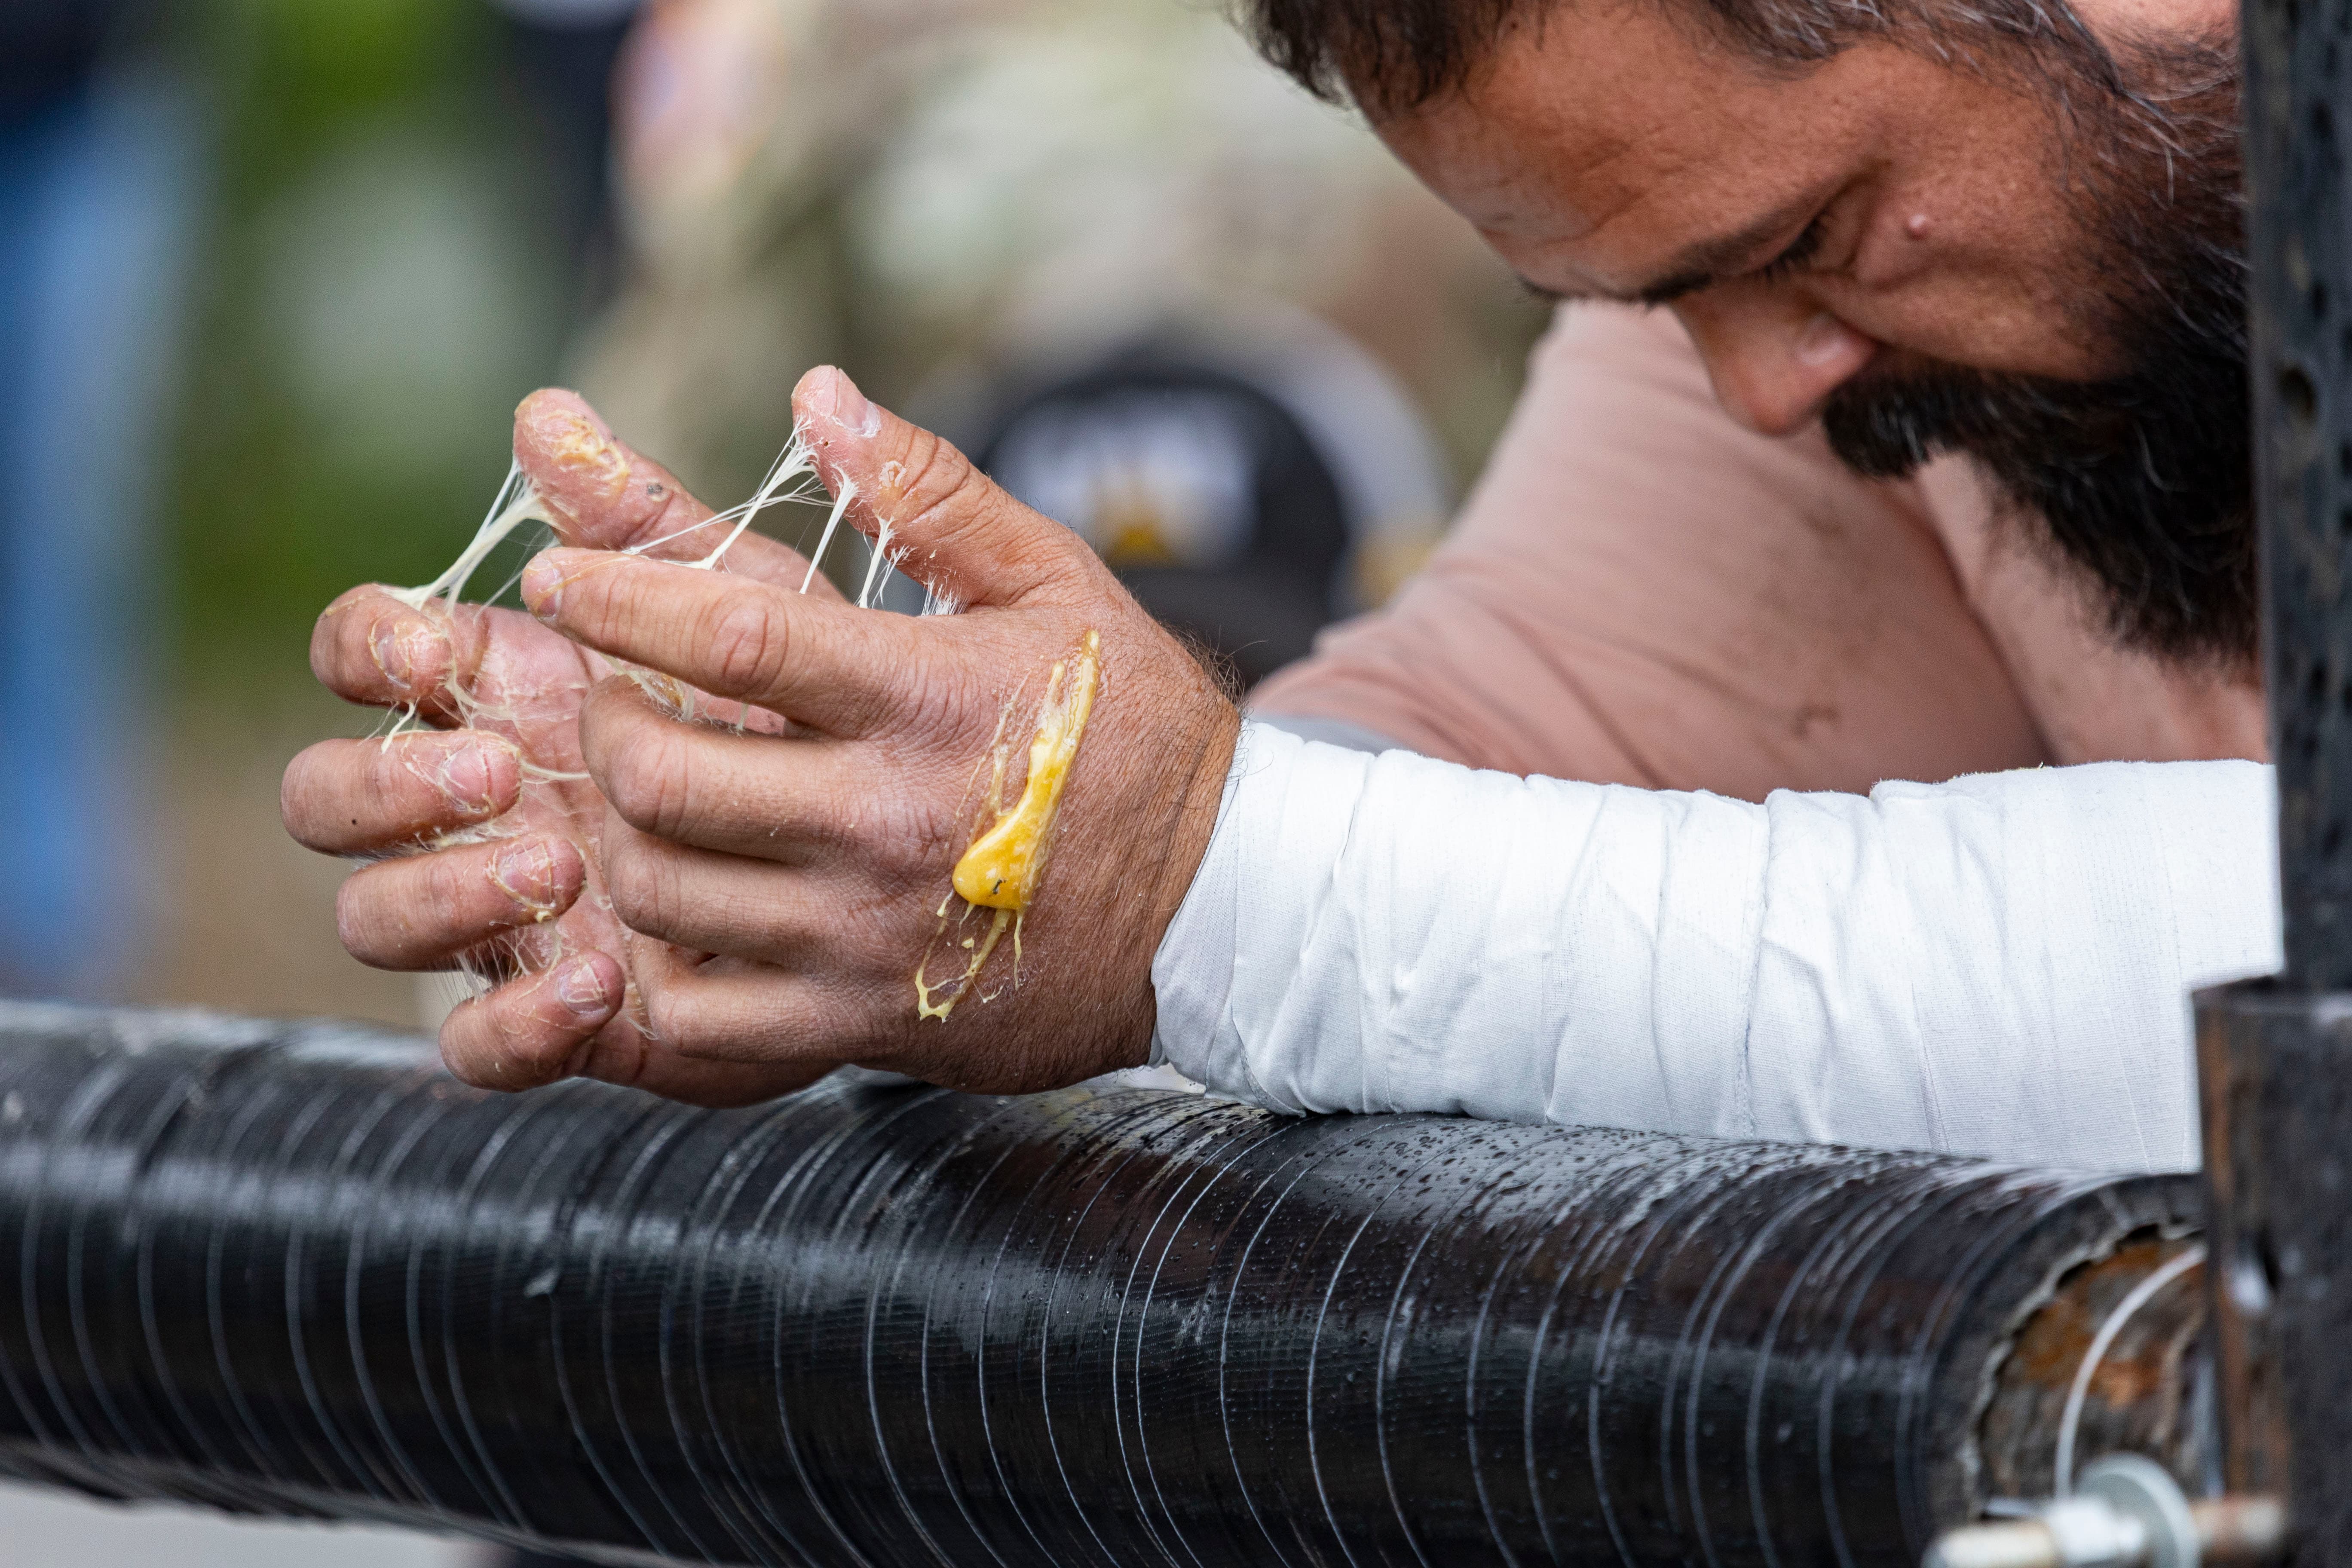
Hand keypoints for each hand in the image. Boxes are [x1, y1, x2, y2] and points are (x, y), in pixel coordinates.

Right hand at [282, 391, 848, 1104]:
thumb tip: (548, 412)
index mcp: (502, 687)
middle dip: (384, 784)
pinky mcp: (561, 1014)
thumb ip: (652, 526)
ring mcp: (504, 909)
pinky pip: (473, 1044)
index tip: (432, 649)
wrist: (926, 853)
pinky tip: (595, 981)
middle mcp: (478, 800)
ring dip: (439, 892)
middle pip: (325, 794)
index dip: (368, 647)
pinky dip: (510, 1020)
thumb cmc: (829, 710)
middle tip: (502, 767)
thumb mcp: (759, 609)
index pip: (363, 653)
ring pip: (372, 917)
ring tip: (560, 862)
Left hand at [520, 368, 1239, 1093]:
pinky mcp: (863, 1023)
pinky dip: (655, 967)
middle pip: (665, 776)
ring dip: (616, 834)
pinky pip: (702, 1018)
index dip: (620, 595)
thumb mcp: (1057, 583)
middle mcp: (887, 820)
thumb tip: (815, 391)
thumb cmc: (1135, 730)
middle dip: (603, 722)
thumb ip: (930, 491)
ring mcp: (867, 934)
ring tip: (636, 794)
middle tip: (609, 694)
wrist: (1222, 909)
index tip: (561, 575)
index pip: (731, 634)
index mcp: (927, 698)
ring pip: (664, 891)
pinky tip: (672, 916)